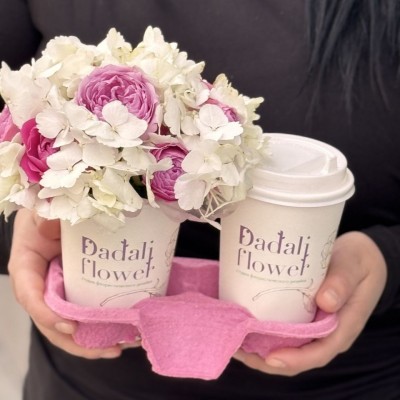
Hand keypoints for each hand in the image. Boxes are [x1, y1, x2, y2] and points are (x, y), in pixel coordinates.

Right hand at [7, 209, 138, 358]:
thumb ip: (46, 217)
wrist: (57, 211)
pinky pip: (84, 312)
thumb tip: (52, 228)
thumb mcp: (43, 209)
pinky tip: (122, 331)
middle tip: (109, 349)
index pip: (30, 296)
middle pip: (51, 322)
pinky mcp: (75, 290)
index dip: (47, 315)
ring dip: (92, 341)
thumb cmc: (46, 210)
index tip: (72, 326)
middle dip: (77, 342)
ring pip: (69, 324)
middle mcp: (40, 286)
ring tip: (120, 347)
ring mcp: (59, 290)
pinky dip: (100, 325)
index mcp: (26, 267)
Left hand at [233, 231, 386, 375]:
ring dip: (259, 347)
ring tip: (234, 337)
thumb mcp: (354, 265)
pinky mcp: (304, 315)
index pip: (319, 352)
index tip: (269, 357)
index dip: (294, 359)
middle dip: (265, 357)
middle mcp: (326, 332)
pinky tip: (244, 321)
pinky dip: (264, 331)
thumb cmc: (358, 260)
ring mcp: (314, 325)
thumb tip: (325, 302)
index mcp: (343, 327)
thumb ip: (342, 281)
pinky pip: (284, 330)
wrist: (360, 256)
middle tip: (237, 347)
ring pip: (287, 345)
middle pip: (296, 355)